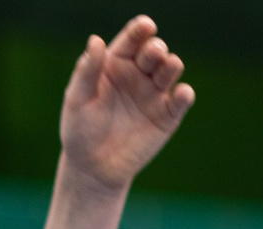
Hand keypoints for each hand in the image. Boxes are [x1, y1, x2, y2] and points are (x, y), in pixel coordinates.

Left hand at [57, 16, 194, 193]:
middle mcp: (139, 74)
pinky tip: (182, 94)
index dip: (140, 29)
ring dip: (172, 65)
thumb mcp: (77, 99)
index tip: (146, 26)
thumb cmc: (80, 130)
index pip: (132, 39)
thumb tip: (96, 40)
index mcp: (116, 63)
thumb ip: (87, 71)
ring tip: (168, 67)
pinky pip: (181, 100)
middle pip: (154, 51)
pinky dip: (184, 95)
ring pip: (171, 69)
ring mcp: (155, 93)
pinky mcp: (167, 115)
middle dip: (157, 48)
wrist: (93, 168)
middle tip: (153, 54)